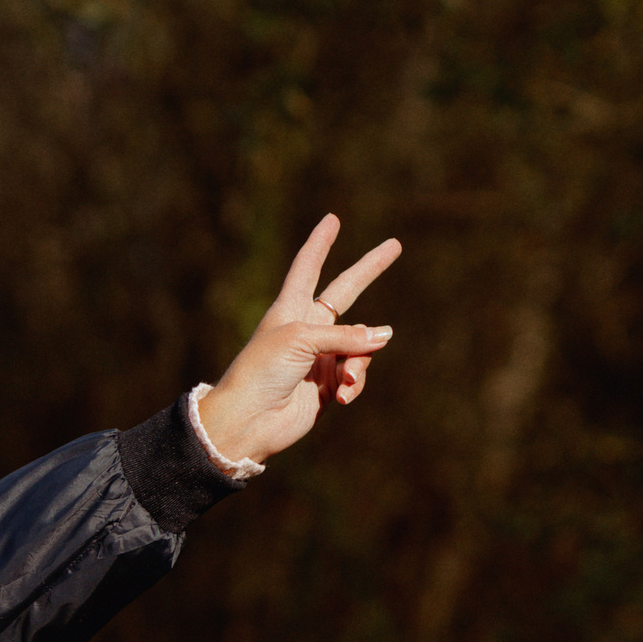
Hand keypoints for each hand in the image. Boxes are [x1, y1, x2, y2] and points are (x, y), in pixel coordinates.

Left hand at [197, 214, 401, 466]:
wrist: (248, 421)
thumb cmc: (262, 373)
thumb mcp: (302, 341)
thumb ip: (346, 334)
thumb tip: (385, 336)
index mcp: (290, 310)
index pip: (307, 268)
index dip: (320, 244)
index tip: (332, 220)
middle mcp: (307, 329)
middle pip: (345, 291)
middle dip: (369, 270)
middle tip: (395, 245)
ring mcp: (319, 356)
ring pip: (361, 345)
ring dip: (359, 361)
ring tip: (345, 381)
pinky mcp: (327, 385)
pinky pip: (356, 375)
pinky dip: (355, 384)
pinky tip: (342, 397)